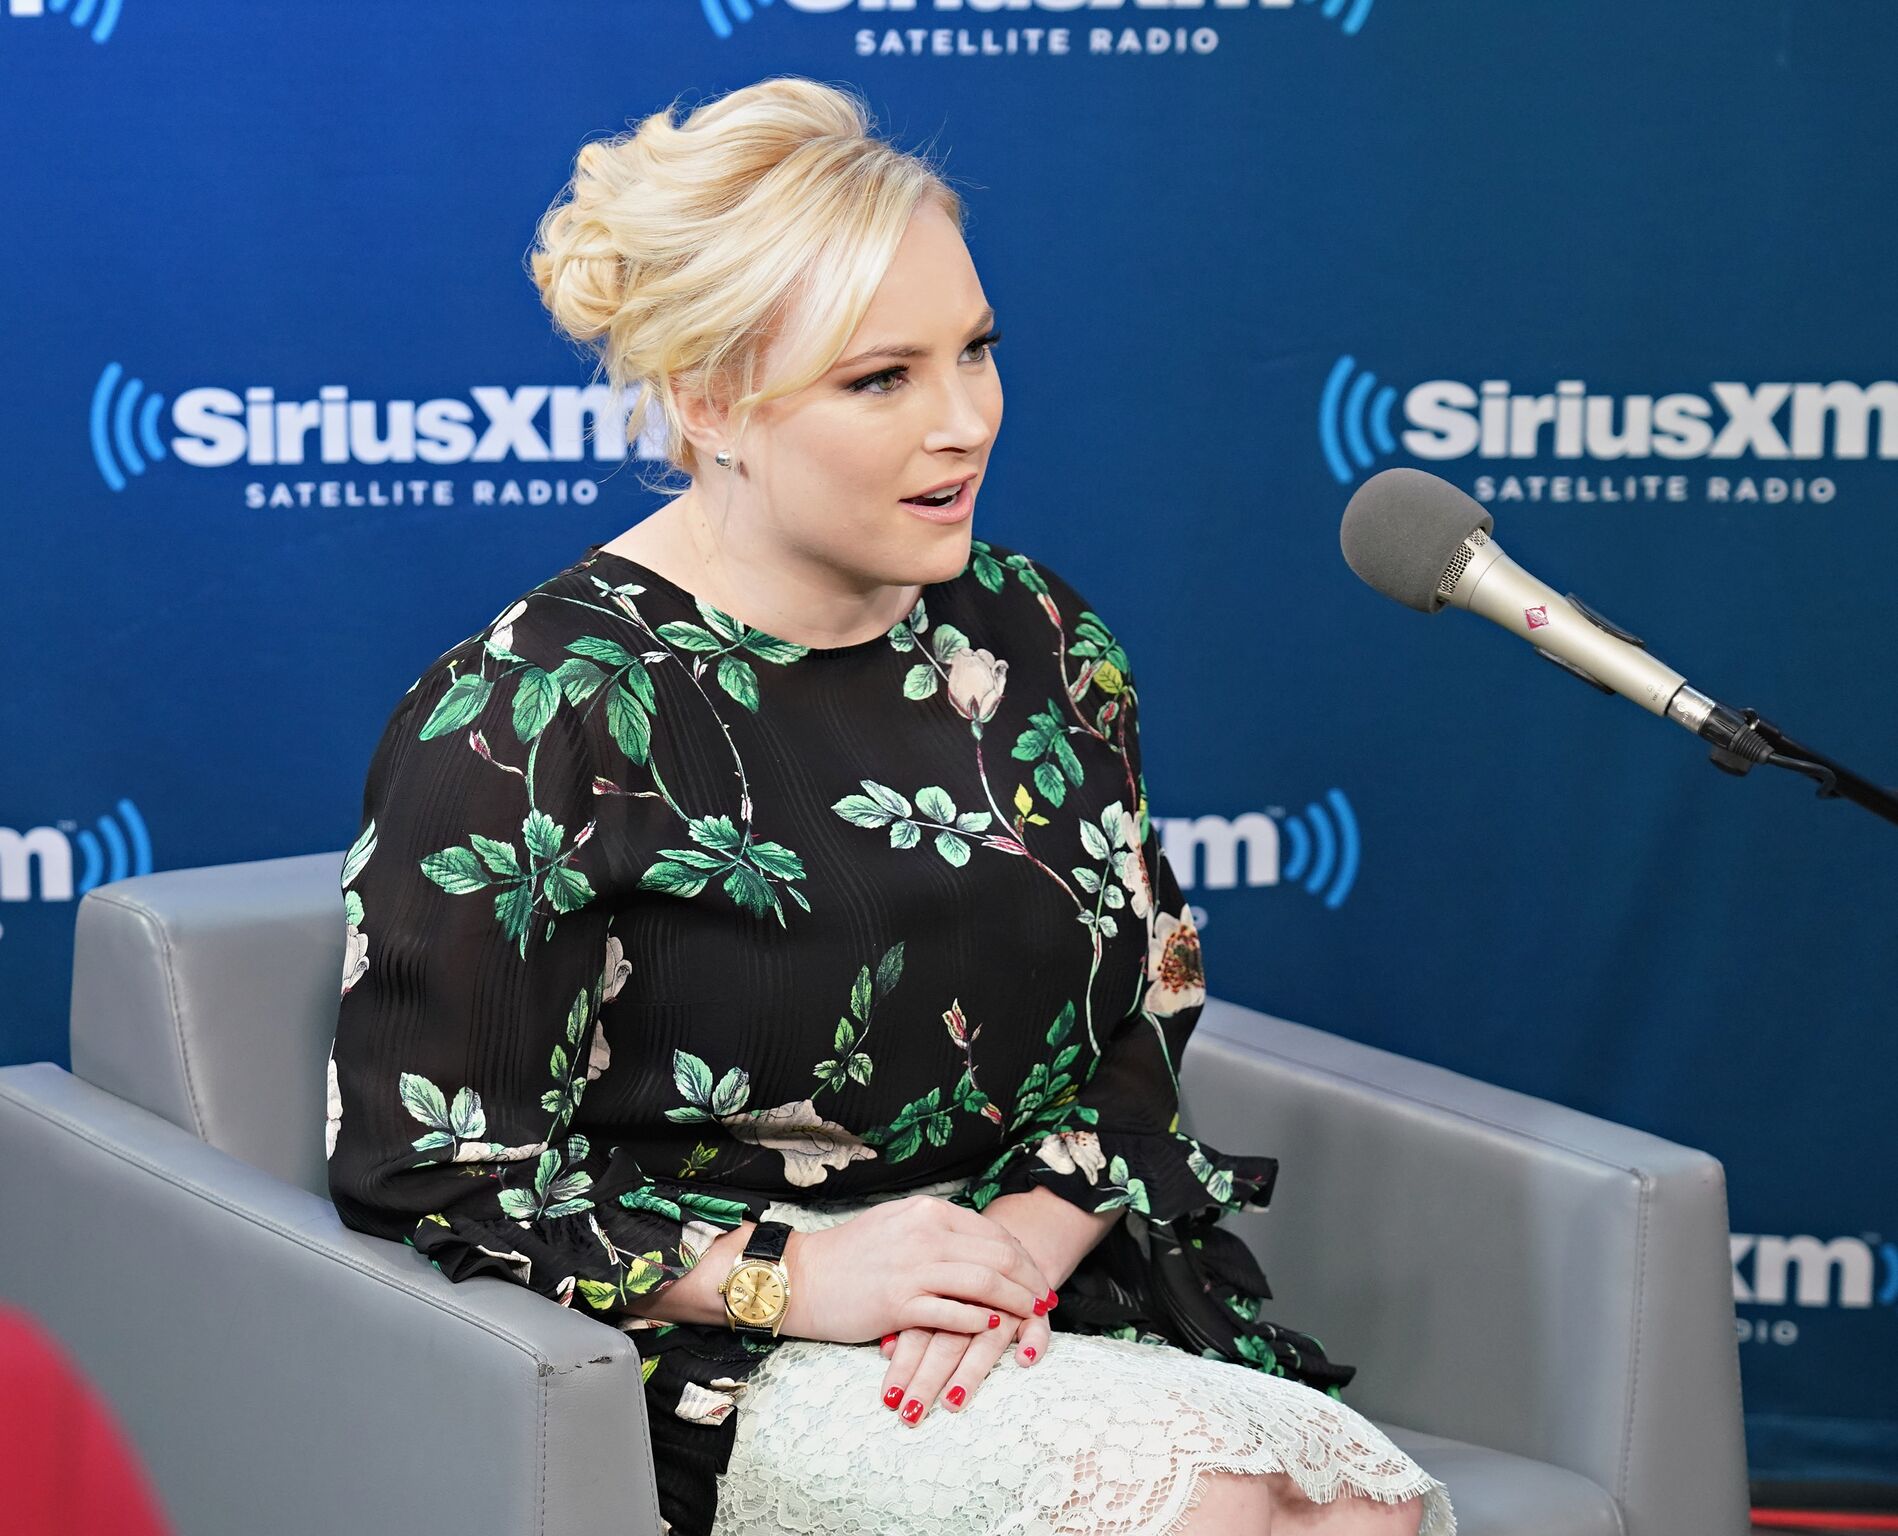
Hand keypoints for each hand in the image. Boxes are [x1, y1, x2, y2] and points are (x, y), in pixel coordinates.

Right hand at [779, 1194, 1055, 1345]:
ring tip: (1032, 1316)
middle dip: (1030, 1280)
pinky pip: (955, 1312)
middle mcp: (925, 1234)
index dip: (1024, 1257)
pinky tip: (994, 1328)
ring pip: (985, 1283)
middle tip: (1046, 1299)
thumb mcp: (898, 1225)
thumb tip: (977, 1245)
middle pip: (999, 1256)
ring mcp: (914, 1268)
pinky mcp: (900, 1303)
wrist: (803, 1277)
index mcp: (928, 1212)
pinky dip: (981, 1321)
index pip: (993, 1233)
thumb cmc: (851, 1255)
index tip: (1037, 1276)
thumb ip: (938, 1230)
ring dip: (1016, 1302)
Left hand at [874, 1282, 1055, 1426]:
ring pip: (988, 1340)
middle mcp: (973, 1300)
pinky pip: (1037, 1326)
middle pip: (948, 1340)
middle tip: (911, 1414)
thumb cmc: (960, 1280)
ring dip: (969, 1373)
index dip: (904, 1364)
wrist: (1005, 1254)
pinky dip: (1033, 1341)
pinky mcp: (1034, 1311)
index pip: (919, 1330)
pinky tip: (1025, 1360)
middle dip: (928, 1379)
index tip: (890, 1398)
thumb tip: (886, 1349)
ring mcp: (1005, 1306)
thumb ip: (909, 1321)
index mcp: (942, 1292)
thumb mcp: (932, 1296)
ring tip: (951, 1403)